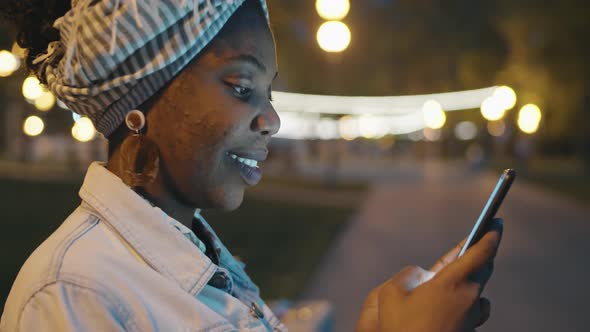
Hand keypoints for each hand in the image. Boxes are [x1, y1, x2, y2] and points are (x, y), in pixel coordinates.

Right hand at [356, 219, 501, 331]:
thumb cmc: (403, 328)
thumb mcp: (391, 295)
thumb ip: (407, 275)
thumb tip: (421, 274)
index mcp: (452, 283)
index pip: (480, 252)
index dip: (491, 234)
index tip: (498, 222)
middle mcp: (469, 299)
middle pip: (484, 269)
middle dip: (483, 253)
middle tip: (484, 239)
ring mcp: (472, 317)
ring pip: (479, 291)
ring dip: (474, 279)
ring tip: (464, 272)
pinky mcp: (470, 330)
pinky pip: (475, 309)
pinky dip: (469, 300)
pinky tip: (460, 303)